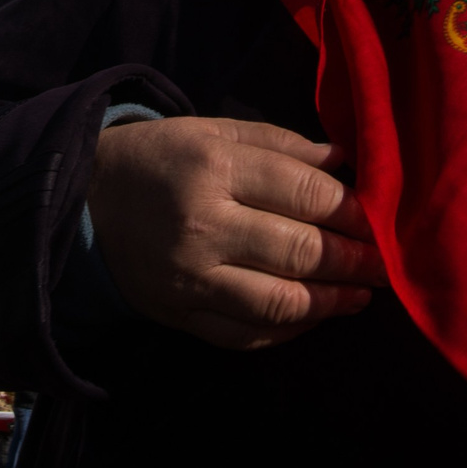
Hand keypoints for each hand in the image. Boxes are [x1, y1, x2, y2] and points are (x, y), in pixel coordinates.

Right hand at [86, 116, 387, 350]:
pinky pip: (246, 335)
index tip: (381, 220)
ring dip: (330, 303)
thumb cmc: (159, 159)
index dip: (354, 212)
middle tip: (385, 264)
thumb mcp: (212, 132)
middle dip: (354, 261)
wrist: (81, 201)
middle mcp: (202, 227)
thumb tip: (345, 163)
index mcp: (212, 169)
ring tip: (360, 295)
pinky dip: (288, 330)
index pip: (305, 194)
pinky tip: (313, 315)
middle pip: (299, 251)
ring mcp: (190, 278)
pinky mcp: (179, 315)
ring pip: (279, 303)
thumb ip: (280, 144)